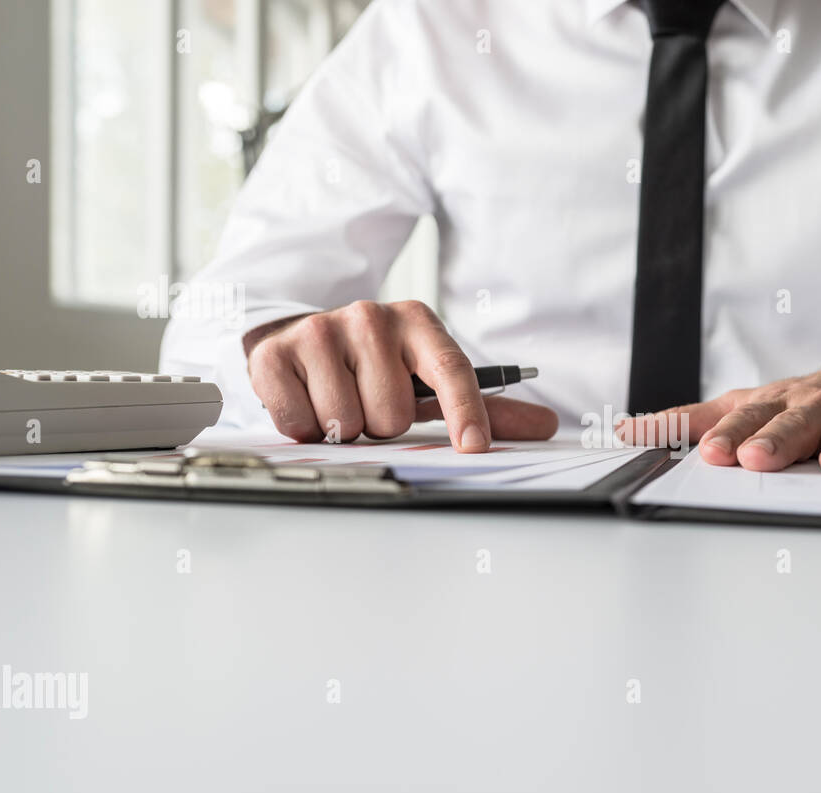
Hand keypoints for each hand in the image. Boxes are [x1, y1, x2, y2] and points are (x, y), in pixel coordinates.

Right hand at [245, 300, 557, 446]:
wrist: (297, 336)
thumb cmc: (373, 364)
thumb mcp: (427, 377)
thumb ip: (484, 405)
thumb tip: (545, 425)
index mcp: (417, 321)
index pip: (451, 370)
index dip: (465, 412)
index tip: (475, 447)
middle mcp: (369, 317)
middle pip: (393, 412)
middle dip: (383, 424)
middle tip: (370, 402)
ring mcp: (319, 332)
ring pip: (346, 422)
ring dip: (343, 427)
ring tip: (339, 400)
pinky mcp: (275, 355)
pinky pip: (301, 423)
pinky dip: (304, 427)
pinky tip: (307, 400)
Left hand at [616, 347, 820, 474]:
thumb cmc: (810, 399)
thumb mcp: (751, 404)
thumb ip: (692, 420)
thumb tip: (627, 431)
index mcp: (781, 403)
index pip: (749, 418)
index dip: (728, 435)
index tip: (707, 455)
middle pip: (798, 422)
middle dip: (778, 440)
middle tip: (757, 460)